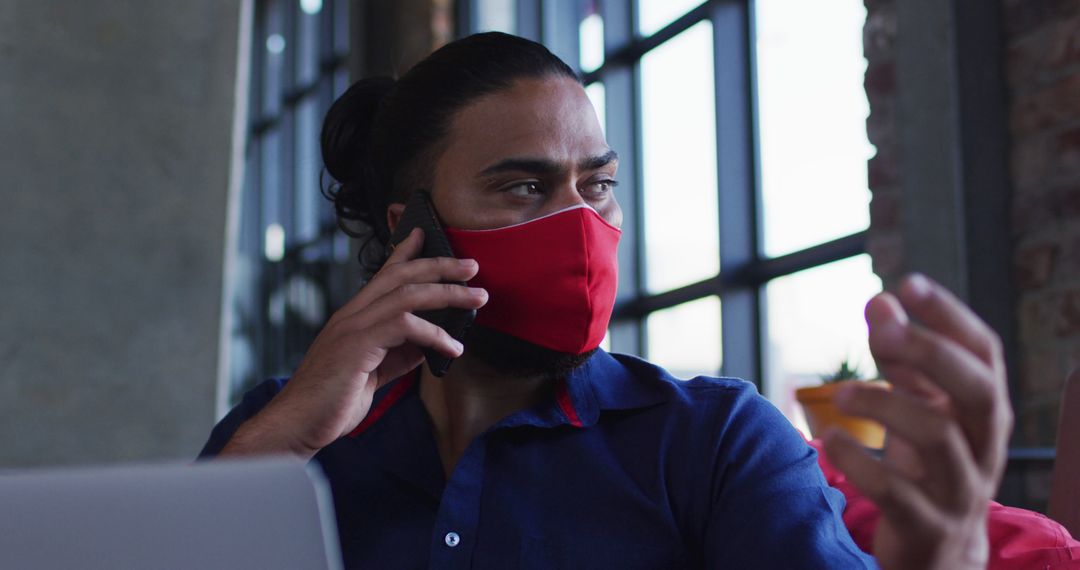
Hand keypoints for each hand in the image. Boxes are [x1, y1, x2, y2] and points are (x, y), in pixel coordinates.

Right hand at [222, 228, 487, 458]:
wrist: (297, 424)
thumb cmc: (331, 402)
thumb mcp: (374, 373)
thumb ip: (399, 354)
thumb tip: (428, 345)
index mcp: (353, 318)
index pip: (382, 275)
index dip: (404, 252)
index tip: (424, 234)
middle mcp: (351, 315)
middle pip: (400, 275)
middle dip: (439, 266)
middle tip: (472, 265)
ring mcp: (352, 327)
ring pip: (407, 294)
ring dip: (447, 293)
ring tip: (477, 298)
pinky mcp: (357, 346)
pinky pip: (404, 326)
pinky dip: (434, 334)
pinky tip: (453, 348)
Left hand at [823, 274, 1012, 569]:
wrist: (939, 553)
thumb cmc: (926, 465)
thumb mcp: (916, 407)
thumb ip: (898, 357)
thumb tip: (880, 299)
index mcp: (983, 410)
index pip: (984, 352)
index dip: (950, 315)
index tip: (909, 281)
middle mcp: (983, 447)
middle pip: (975, 389)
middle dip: (929, 352)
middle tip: (882, 331)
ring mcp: (960, 490)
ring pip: (939, 437)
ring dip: (886, 404)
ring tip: (840, 394)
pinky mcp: (928, 527)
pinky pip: (898, 493)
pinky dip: (861, 464)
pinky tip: (832, 442)